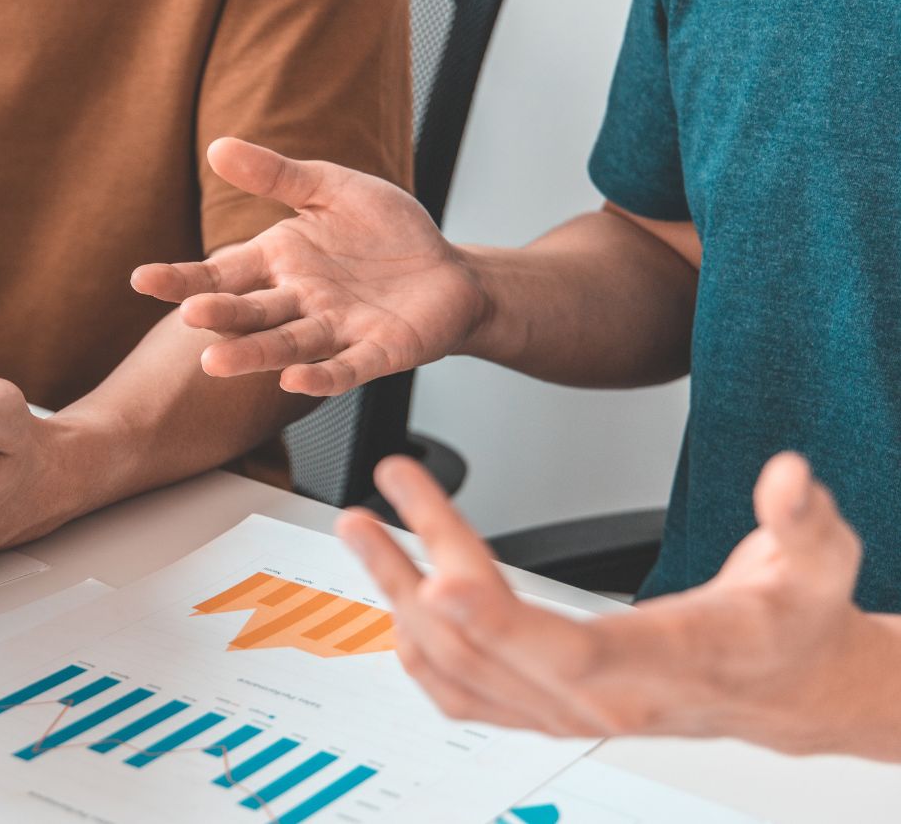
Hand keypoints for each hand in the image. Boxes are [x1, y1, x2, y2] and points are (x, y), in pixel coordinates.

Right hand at [132, 138, 484, 395]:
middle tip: (189, 316)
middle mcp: (298, 301)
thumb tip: (217, 147)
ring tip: (215, 363)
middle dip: (220, 316)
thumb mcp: (331, 188)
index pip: (222, 273)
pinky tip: (294, 379)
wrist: (450, 271)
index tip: (141, 280)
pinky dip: (320, 376)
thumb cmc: (388, 230)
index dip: (182, 279)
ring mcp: (336, 330)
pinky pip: (345, 368)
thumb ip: (276, 175)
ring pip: (286, 345)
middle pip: (250, 312)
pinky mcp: (377, 351)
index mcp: (280, 261)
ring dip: (253, 355)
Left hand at [342, 452, 897, 757]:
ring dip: (397, 600)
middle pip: (486, 648)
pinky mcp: (549, 709)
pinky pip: (465, 695)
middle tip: (372, 512)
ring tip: (365, 532)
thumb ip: (802, 518)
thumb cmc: (793, 624)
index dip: (498, 620)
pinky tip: (394, 600)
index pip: (567, 649)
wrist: (791, 686)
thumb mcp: (821, 561)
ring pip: (458, 671)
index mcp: (663, 666)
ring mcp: (567, 711)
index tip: (440, 578)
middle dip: (416, 575)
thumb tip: (789, 476)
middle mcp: (602, 700)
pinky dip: (418, 651)